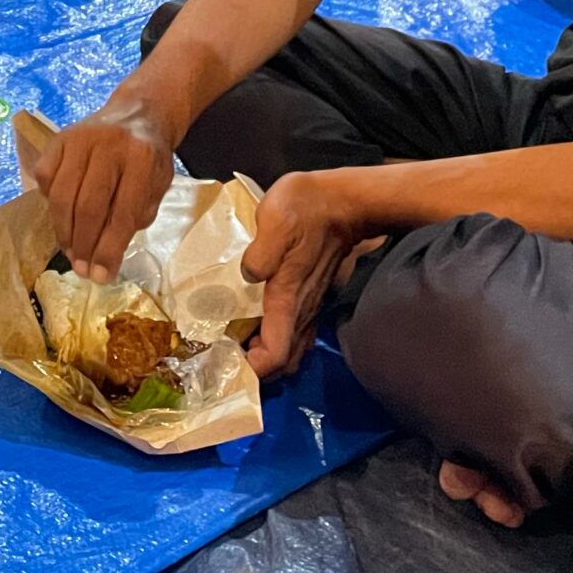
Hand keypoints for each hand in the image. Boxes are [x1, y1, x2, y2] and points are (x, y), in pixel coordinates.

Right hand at [34, 95, 176, 283]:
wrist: (138, 113)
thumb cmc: (149, 159)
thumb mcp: (156, 188)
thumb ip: (134, 219)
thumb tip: (104, 260)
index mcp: (142, 158)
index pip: (123, 213)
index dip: (110, 250)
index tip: (102, 277)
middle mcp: (108, 144)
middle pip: (89, 206)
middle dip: (84, 246)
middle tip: (82, 270)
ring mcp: (79, 138)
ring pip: (62, 195)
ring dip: (64, 232)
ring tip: (71, 252)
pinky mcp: (58, 138)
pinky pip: (45, 178)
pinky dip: (49, 202)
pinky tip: (63, 215)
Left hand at [241, 170, 365, 379]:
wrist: (344, 203)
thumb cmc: (307, 208)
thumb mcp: (276, 220)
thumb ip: (260, 253)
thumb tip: (247, 275)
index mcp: (288, 299)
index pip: (275, 354)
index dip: (253, 369)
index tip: (228, 361)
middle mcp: (301, 311)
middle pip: (283, 363)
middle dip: (257, 368)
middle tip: (228, 353)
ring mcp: (310, 306)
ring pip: (291, 350)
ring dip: (268, 354)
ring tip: (239, 342)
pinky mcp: (313, 297)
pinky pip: (297, 334)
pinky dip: (278, 340)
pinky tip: (259, 324)